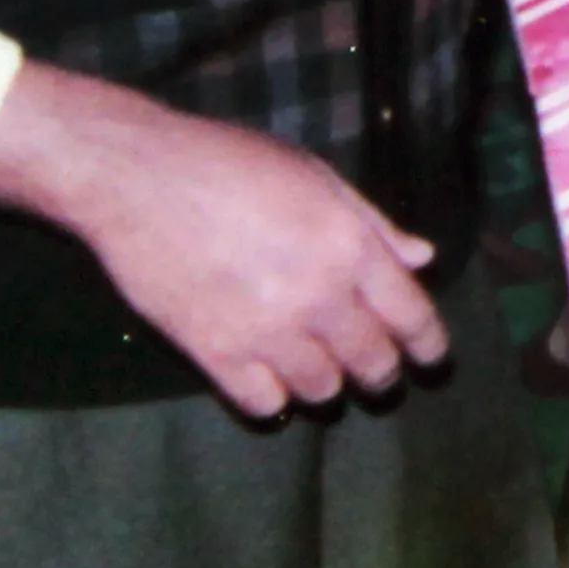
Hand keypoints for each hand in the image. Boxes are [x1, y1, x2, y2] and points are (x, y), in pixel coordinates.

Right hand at [0, 62, 451, 420]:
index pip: (411, 317)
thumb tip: (423, 258)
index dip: (428, 346)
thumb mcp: (315, 176)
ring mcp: (266, 330)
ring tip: (319, 371)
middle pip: (372, 364)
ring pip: (322, 390)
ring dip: (328, 385)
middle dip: (382, 373)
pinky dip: (274, 398)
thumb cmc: (231, 163)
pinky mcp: (215, 353)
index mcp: (350, 247)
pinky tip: (271, 382)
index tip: (430, 359)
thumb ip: (373, 223)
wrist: (138, 178)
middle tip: (376, 373)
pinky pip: (264, 404)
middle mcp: (318, 296)